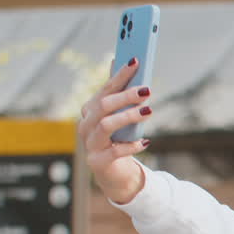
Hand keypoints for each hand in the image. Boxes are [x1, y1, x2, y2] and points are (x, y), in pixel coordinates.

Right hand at [77, 58, 152, 203]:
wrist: (114, 173)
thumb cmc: (118, 139)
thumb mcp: (120, 115)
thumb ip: (120, 92)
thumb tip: (125, 59)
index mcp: (90, 110)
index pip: (105, 89)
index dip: (120, 75)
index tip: (136, 61)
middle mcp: (86, 125)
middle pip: (103, 105)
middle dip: (125, 96)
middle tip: (147, 90)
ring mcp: (90, 144)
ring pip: (106, 125)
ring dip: (128, 117)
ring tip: (148, 111)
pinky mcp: (97, 162)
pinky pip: (114, 152)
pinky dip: (130, 146)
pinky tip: (144, 142)